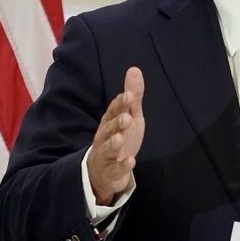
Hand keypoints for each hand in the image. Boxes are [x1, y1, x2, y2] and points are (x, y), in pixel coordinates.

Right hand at [87, 66, 144, 205]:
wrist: (104, 170)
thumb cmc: (119, 138)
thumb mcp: (129, 116)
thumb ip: (132, 96)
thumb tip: (134, 69)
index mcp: (110, 121)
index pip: (113, 110)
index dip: (120, 104)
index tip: (129, 95)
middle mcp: (105, 137)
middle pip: (109, 129)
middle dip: (116, 123)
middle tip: (126, 118)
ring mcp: (106, 155)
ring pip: (108, 149)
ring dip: (113, 144)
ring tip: (120, 139)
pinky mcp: (110, 171)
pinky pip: (115, 169)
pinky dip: (122, 166)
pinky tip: (130, 161)